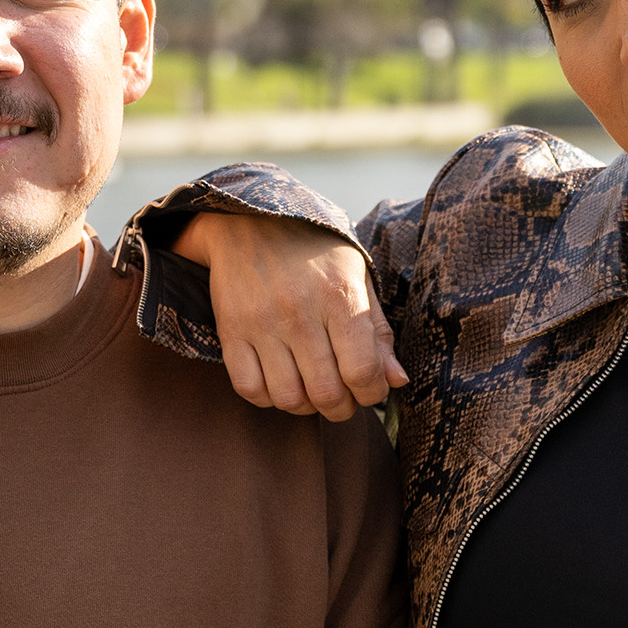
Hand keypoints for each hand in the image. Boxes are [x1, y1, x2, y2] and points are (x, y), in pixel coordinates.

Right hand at [172, 207, 406, 419]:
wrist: (251, 220)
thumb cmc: (315, 251)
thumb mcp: (357, 277)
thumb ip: (378, 331)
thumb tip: (397, 380)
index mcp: (338, 296)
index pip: (362, 371)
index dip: (372, 392)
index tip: (370, 387)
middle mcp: (299, 312)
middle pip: (326, 393)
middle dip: (342, 407)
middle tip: (343, 396)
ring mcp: (260, 323)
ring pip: (288, 398)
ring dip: (306, 407)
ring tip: (312, 390)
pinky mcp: (231, 331)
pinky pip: (249, 388)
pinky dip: (268, 398)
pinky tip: (281, 382)